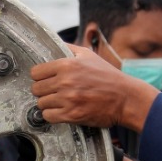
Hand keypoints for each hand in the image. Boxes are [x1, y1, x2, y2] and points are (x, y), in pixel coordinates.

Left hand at [31, 46, 158, 129]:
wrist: (125, 98)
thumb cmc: (108, 76)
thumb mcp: (89, 55)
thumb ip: (69, 49)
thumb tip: (54, 44)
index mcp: (67, 65)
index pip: (35, 72)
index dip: (39, 76)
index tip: (45, 79)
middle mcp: (65, 82)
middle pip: (36, 89)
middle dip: (43, 90)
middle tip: (53, 91)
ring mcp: (67, 99)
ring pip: (41, 103)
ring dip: (48, 103)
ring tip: (59, 101)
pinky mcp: (71, 115)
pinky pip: (48, 116)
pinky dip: (52, 114)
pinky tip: (61, 110)